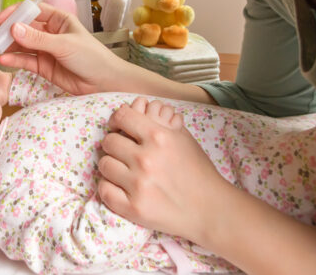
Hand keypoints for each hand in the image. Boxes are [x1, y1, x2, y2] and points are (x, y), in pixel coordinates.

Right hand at [0, 2, 130, 94]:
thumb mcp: (65, 45)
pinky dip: (13, 60)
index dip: (15, 13)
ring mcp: (45, 49)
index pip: (32, 10)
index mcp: (58, 19)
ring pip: (21, 45)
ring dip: (7, 47)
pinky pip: (25, 61)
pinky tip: (4, 60)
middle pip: (23, 28)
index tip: (1, 20)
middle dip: (8, 32)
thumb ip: (38, 39)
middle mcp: (50, 32)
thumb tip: (15, 29)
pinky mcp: (43, 66)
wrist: (104, 83)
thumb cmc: (92, 58)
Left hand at [97, 103, 227, 244]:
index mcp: (159, 136)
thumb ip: (158, 121)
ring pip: (104, 165)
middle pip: (109, 141)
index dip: (117, 119)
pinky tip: (120, 186)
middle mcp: (146, 158)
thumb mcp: (183, 137)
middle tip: (123, 152)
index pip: (122, 116)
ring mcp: (139, 184)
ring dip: (112, 166)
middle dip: (115, 145)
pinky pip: (104, 190)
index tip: (118, 126)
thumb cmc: (198, 171)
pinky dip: (109, 187)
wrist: (211, 208)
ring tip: (123, 170)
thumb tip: (134, 108)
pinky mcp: (134, 208)